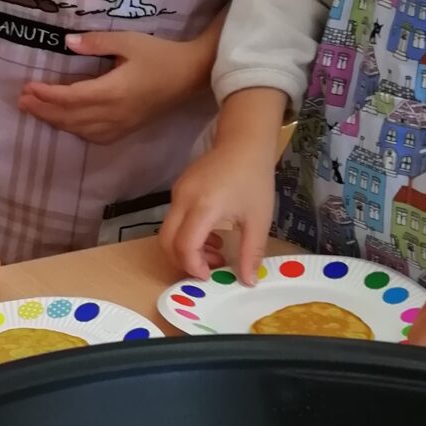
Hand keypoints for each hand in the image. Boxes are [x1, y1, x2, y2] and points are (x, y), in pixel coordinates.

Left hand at [19, 32, 204, 145]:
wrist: (191, 75)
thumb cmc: (160, 54)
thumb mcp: (128, 41)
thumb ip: (97, 42)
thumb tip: (68, 42)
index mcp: (114, 91)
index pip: (71, 97)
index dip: (47, 95)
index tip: (28, 87)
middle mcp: (114, 113)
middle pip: (70, 117)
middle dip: (43, 110)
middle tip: (21, 101)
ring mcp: (121, 125)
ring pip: (80, 129)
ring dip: (55, 121)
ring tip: (35, 110)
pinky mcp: (127, 129)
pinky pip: (94, 136)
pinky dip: (75, 131)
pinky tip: (65, 123)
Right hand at [161, 141, 274, 282]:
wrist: (245, 142)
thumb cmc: (254, 179)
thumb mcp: (259, 219)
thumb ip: (251, 253)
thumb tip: (248, 282)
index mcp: (203, 207)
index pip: (185, 245)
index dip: (193, 266)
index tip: (209, 276)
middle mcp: (183, 199)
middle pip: (167, 241)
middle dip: (183, 261)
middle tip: (208, 269)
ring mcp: (178, 192)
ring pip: (169, 230)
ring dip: (187, 248)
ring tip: (217, 250)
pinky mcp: (179, 188)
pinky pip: (175, 218)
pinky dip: (188, 233)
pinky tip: (213, 232)